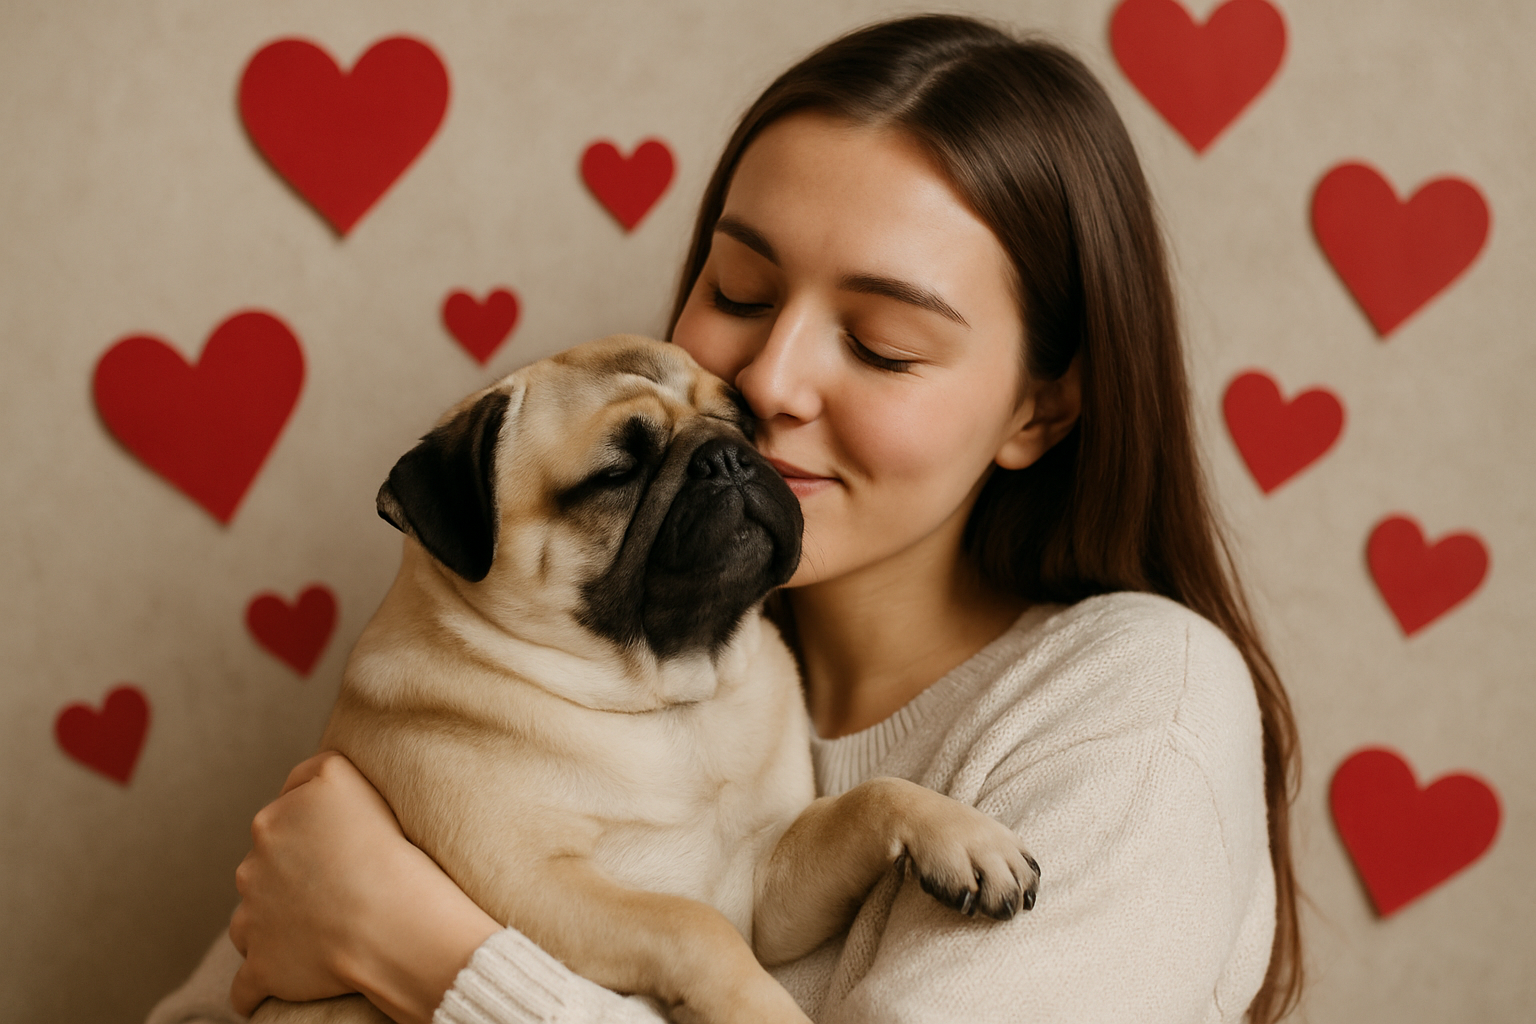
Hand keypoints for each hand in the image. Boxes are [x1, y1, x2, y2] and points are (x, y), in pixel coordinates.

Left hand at [228, 751, 500, 1023]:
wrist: (389, 920)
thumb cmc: (382, 848)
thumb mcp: (346, 777)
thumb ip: (313, 770)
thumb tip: (296, 784)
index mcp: (272, 819)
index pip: (286, 812)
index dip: (314, 826)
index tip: (342, 840)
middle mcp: (254, 865)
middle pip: (266, 865)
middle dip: (290, 874)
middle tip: (337, 883)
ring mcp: (253, 918)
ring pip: (254, 918)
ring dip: (277, 923)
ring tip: (320, 929)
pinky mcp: (261, 966)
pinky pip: (247, 985)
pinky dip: (259, 988)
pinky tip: (282, 984)